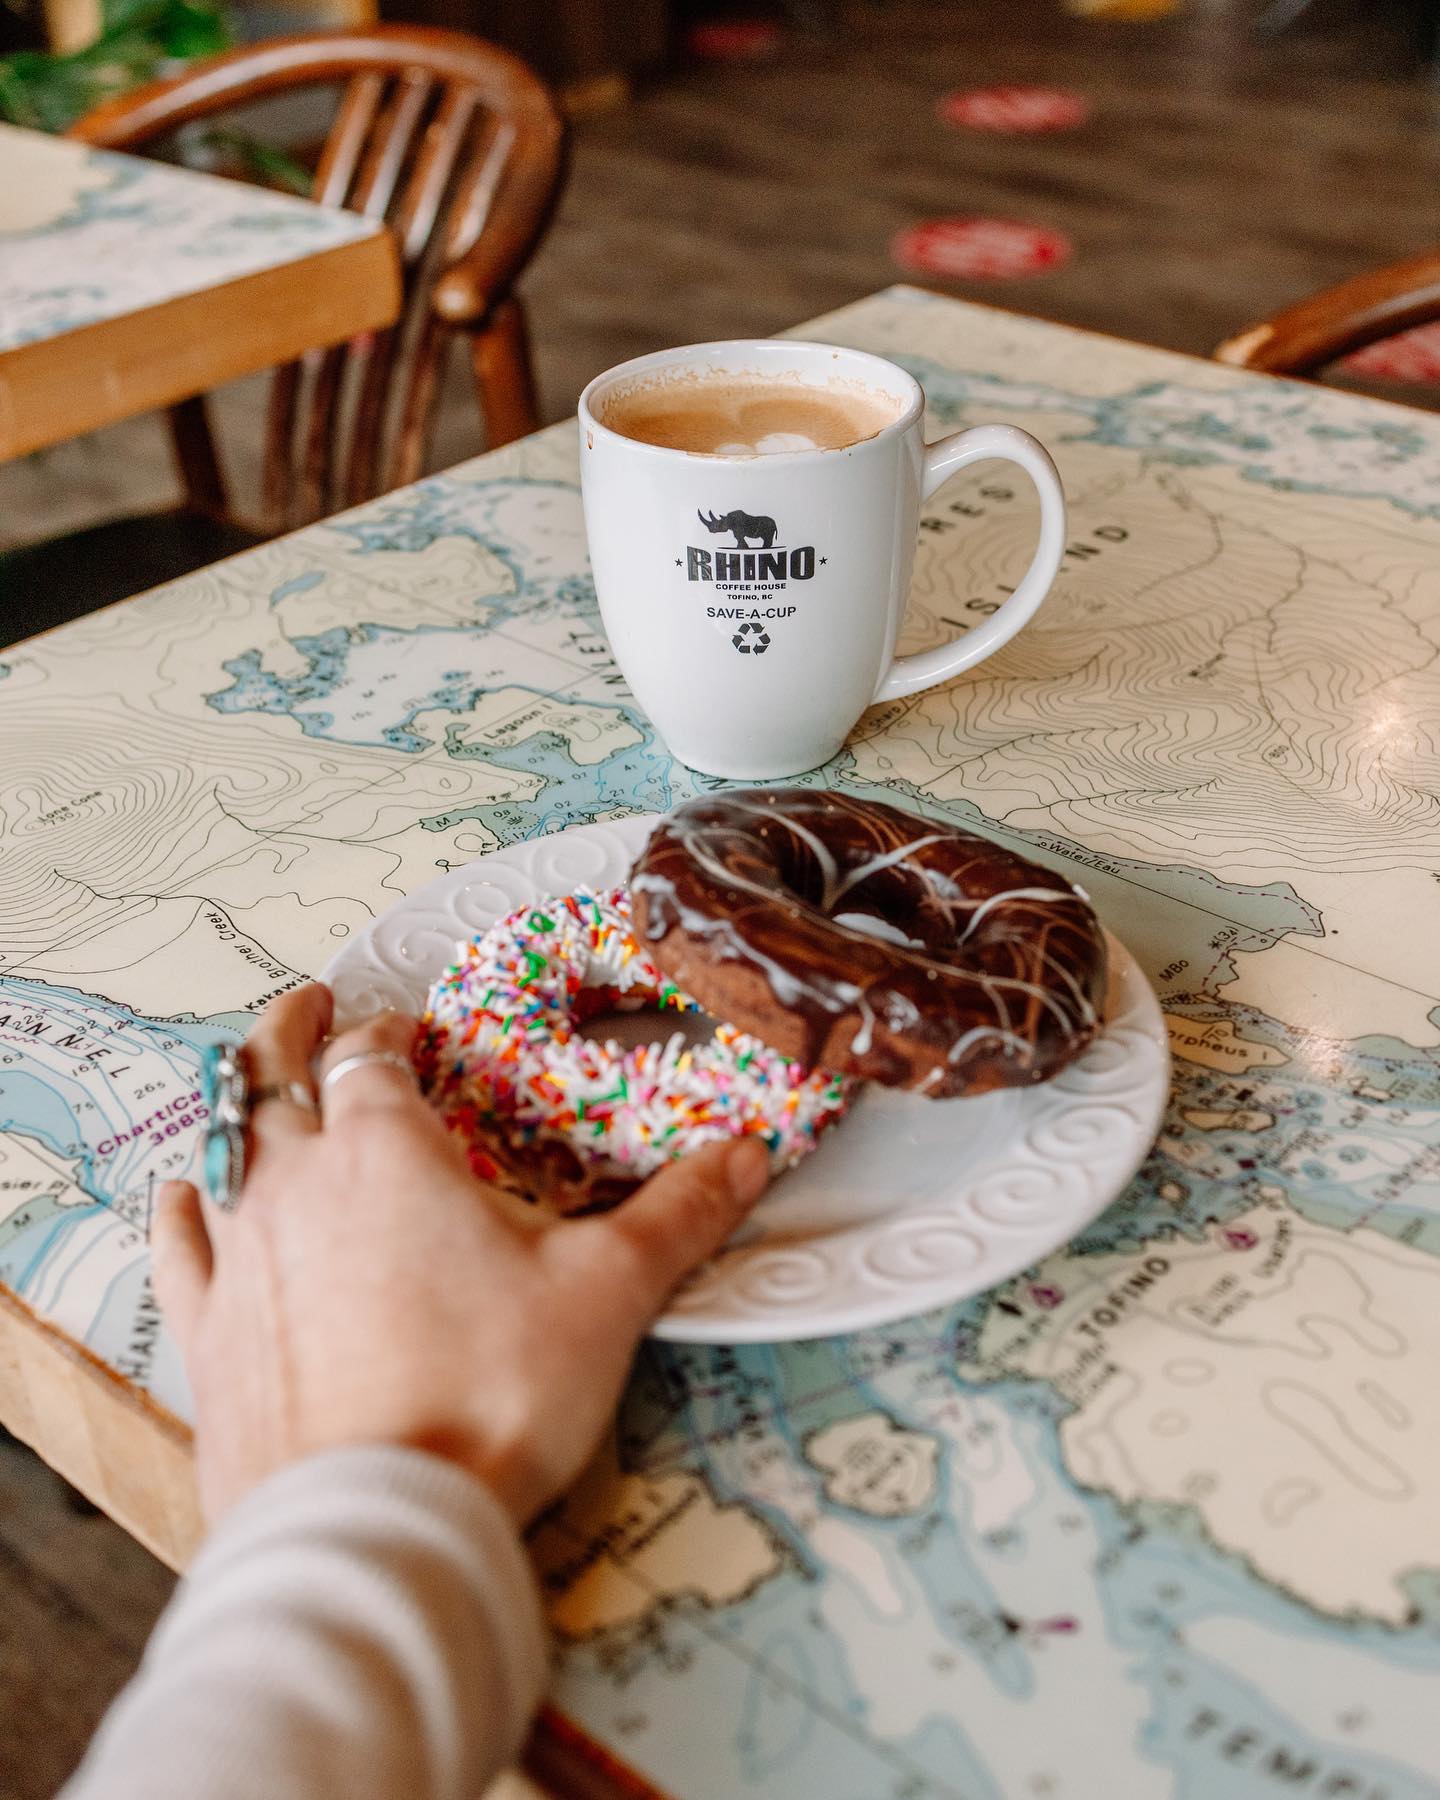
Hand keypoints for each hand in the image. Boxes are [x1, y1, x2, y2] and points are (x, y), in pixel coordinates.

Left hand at [152, 983, 769, 1526]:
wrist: (376, 1524)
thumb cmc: (489, 1398)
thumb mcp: (606, 1297)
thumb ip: (678, 1216)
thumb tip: (746, 1156)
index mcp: (388, 1151)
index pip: (374, 1055)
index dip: (391, 1030)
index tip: (410, 1030)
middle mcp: (297, 1183)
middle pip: (275, 1074)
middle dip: (294, 1029)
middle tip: (310, 1002)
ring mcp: (240, 1256)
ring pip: (220, 1147)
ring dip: (237, 1104)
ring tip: (250, 1085)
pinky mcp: (206, 1335)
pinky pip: (180, 1247)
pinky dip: (183, 1209)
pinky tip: (183, 1199)